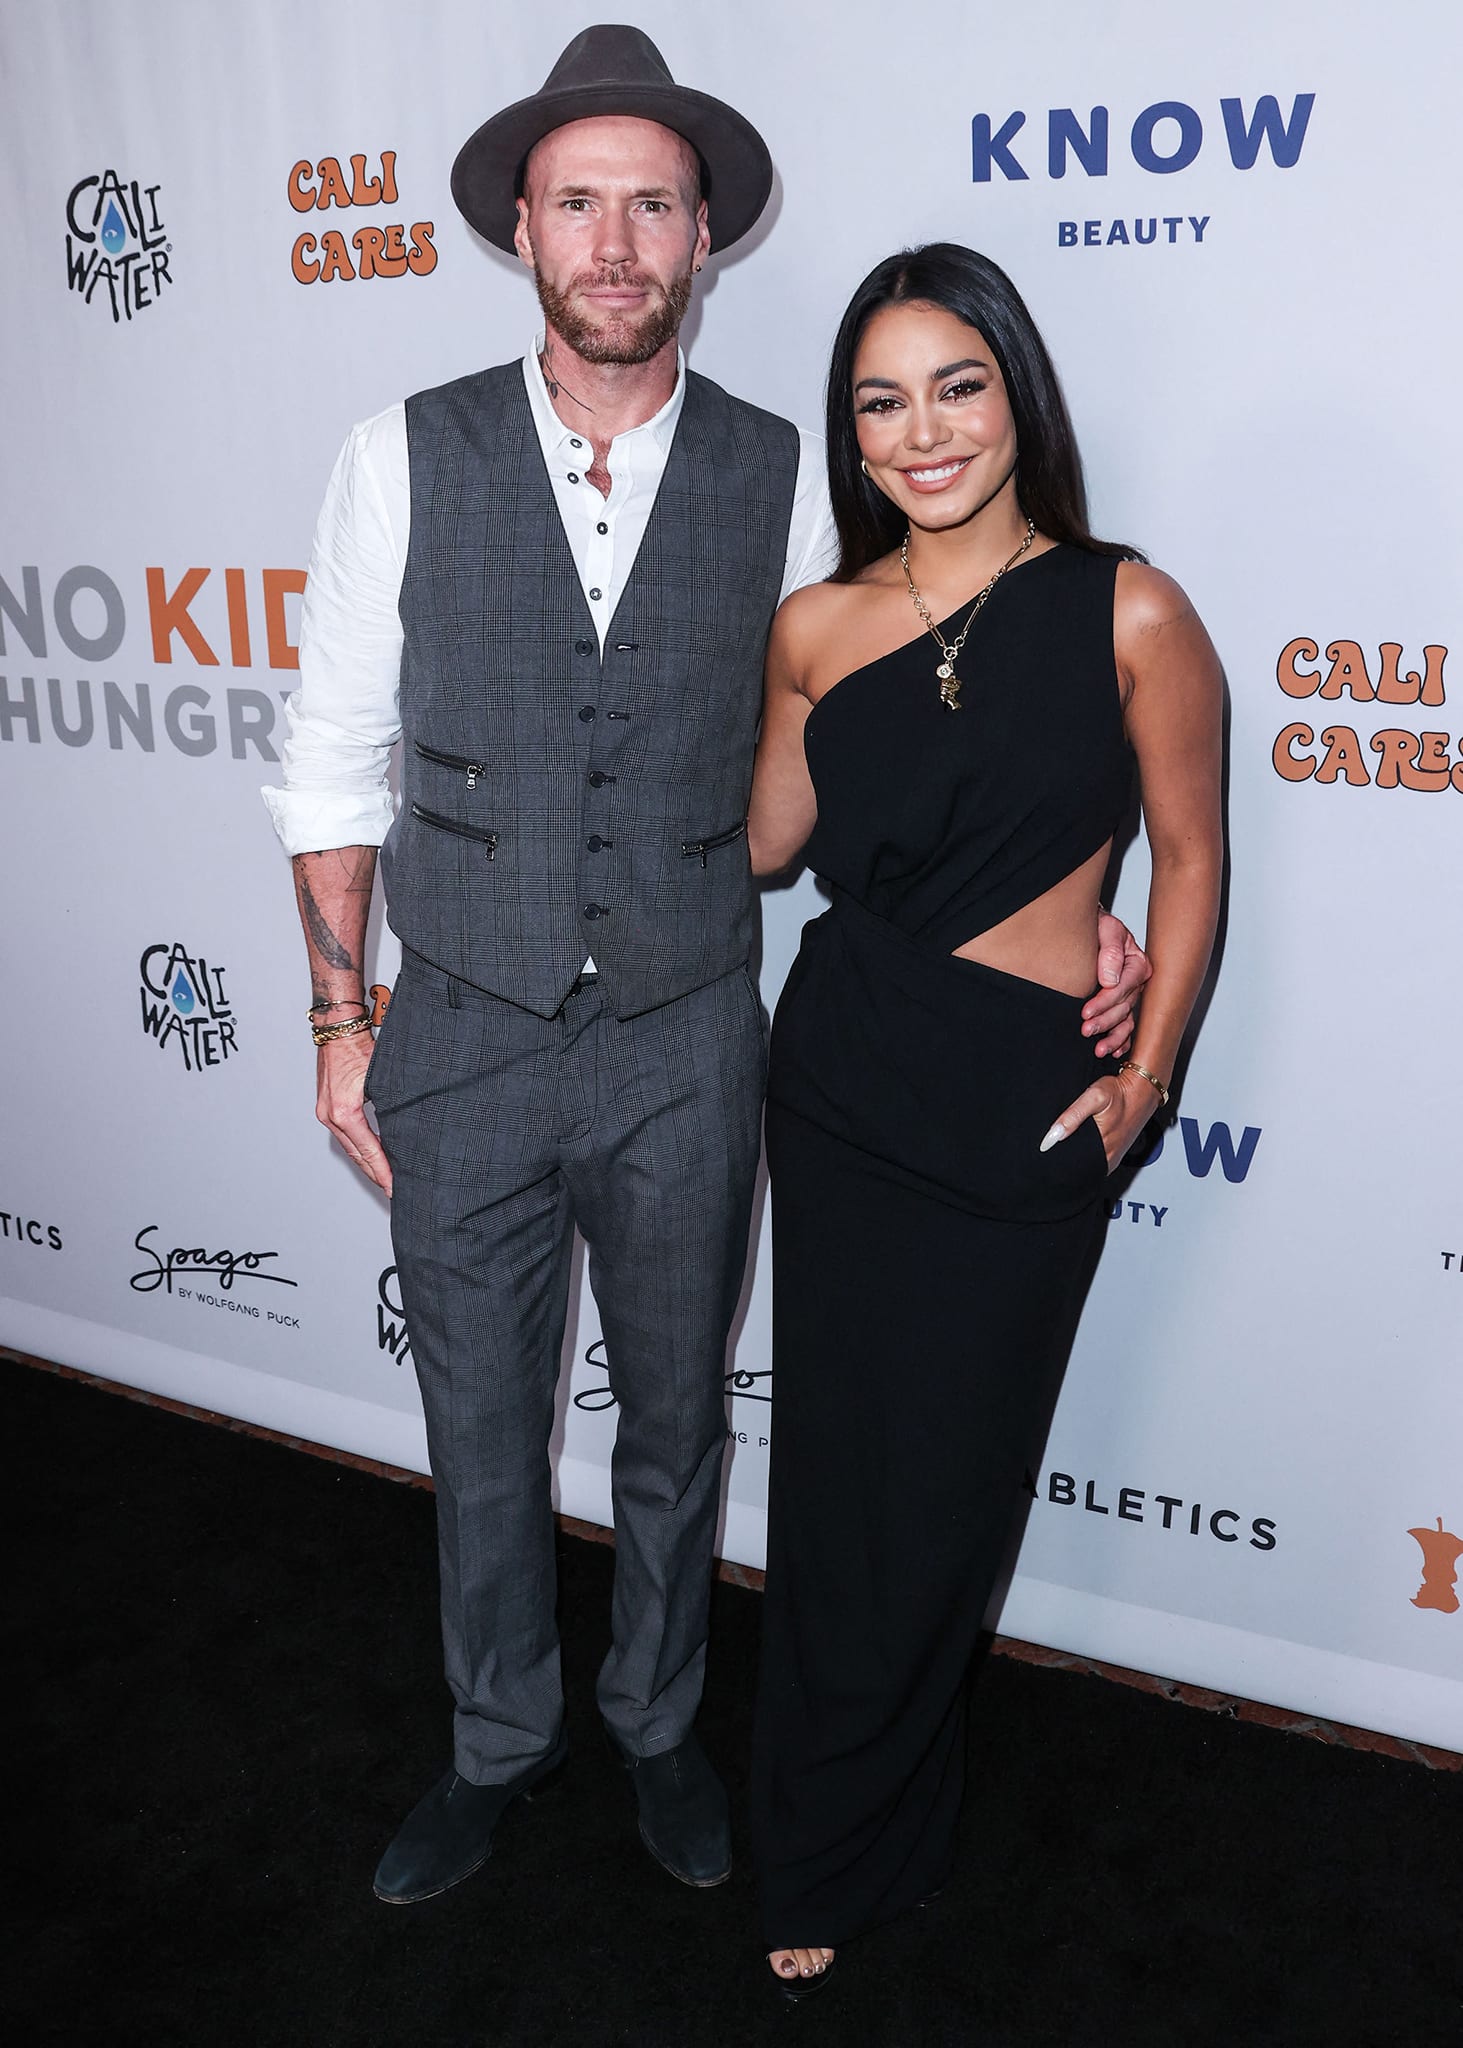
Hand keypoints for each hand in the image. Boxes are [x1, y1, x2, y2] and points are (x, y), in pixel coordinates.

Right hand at [316, 1030, 391, 1193]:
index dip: (383, 1172)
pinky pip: (345, 1136)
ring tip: (384, 1178)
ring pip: (350, 1148)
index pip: (368, 1151)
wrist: (338, 1030)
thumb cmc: (360, 1048)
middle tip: (393, 1191)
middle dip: (376, 1174)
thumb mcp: (384, 1080)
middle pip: (357, 1155)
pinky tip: (371, 1155)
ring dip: (367, 1163)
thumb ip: (394, 1108)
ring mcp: (326, 1113)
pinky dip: (359, 1148)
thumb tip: (409, 1131)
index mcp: (345, 1112)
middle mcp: (331, 1116)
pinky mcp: (327, 1108)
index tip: (395, 1187)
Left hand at [1042, 1065, 1161, 1172]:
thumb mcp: (1094, 1098)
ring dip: (1077, 1157)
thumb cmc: (1121, 1091)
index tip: (1046, 1153)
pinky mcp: (1117, 1154)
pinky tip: (1082, 1144)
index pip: (1071, 1166)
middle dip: (1065, 1159)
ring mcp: (1114, 1157)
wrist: (1145, 1088)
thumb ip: (1071, 1117)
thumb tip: (1050, 1139)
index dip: (1056, 1160)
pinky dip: (1088, 1155)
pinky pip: (1097, 1161)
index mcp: (1102, 1148)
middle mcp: (1109, 1157)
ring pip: (1088, 1165)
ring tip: (1068, 1145)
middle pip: (1079, 1167)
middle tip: (1055, 1146)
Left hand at [1082, 912, 1151, 1058]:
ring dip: (1113, 1037)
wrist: (1087, 929)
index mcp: (1137, 962)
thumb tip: (1111, 978)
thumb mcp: (1104, 927)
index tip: (1086, 1011)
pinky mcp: (1121, 1005)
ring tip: (1098, 1049)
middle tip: (1085, 1030)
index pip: (1124, 987)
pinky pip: (1126, 1028)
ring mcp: (1129, 995)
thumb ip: (1110, 948)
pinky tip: (1113, 1052)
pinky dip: (1121, 1042)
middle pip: (1125, 1007)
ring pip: (1127, 1021)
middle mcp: (1136, 981)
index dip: (1105, 1001)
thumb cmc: (1096, 926)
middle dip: (1105, 1021)